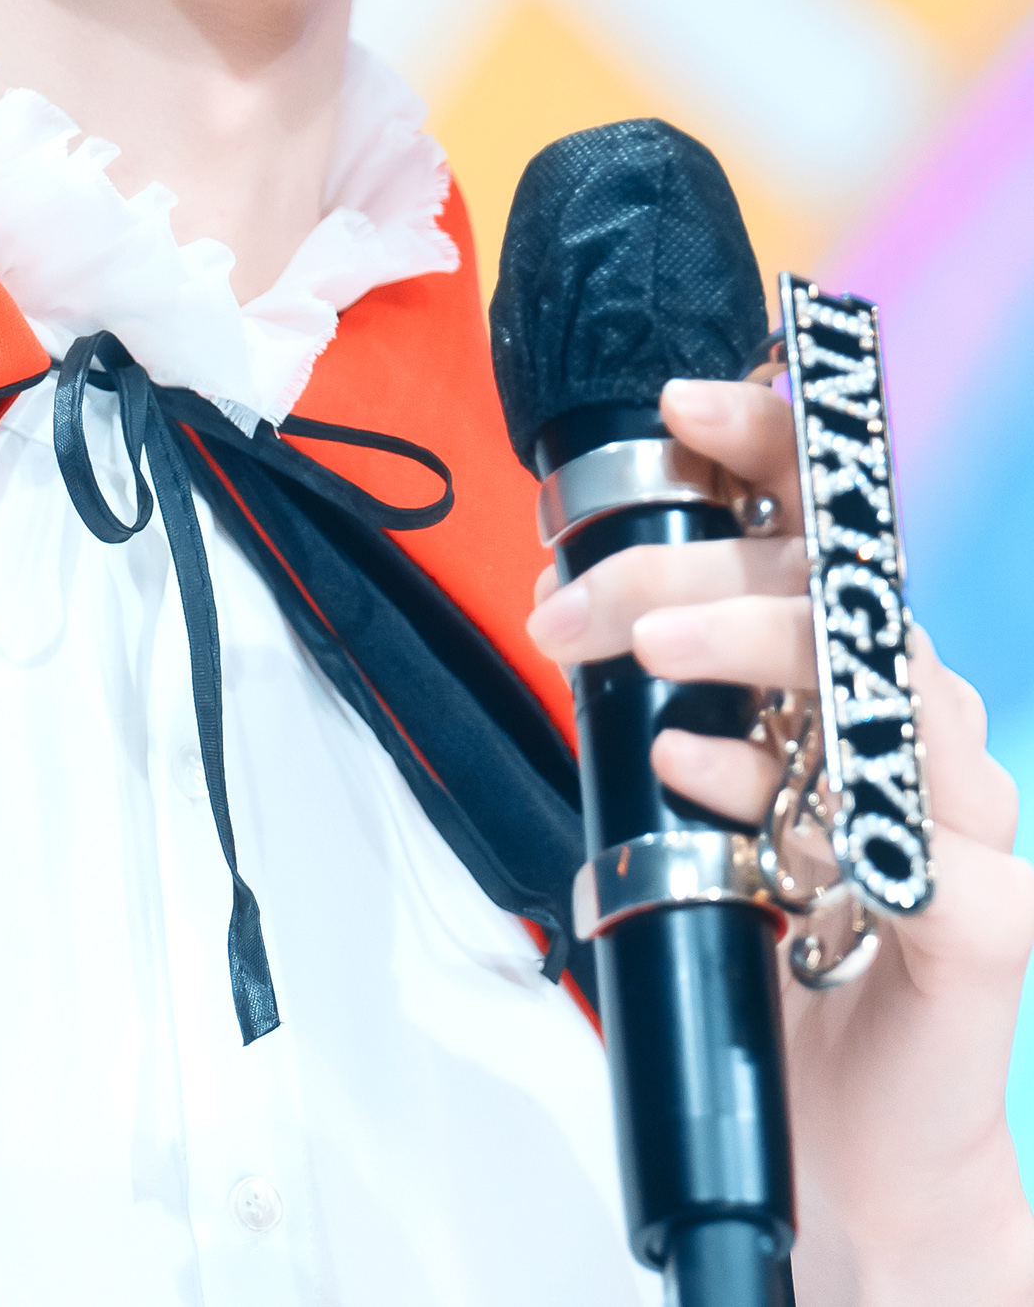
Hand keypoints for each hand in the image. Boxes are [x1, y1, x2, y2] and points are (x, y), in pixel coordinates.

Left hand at [525, 371, 1033, 1305]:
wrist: (842, 1153)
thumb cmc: (770, 956)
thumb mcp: (696, 792)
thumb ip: (666, 697)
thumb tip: (573, 594)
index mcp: (856, 678)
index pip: (833, 524)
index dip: (773, 444)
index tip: (679, 404)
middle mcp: (920, 732)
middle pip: (838, 593)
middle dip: (694, 572)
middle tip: (573, 605)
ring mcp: (968, 827)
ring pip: (886, 689)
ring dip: (752, 655)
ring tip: (641, 664)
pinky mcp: (984, 932)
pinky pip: (914, 848)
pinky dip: (814, 816)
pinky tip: (726, 811)